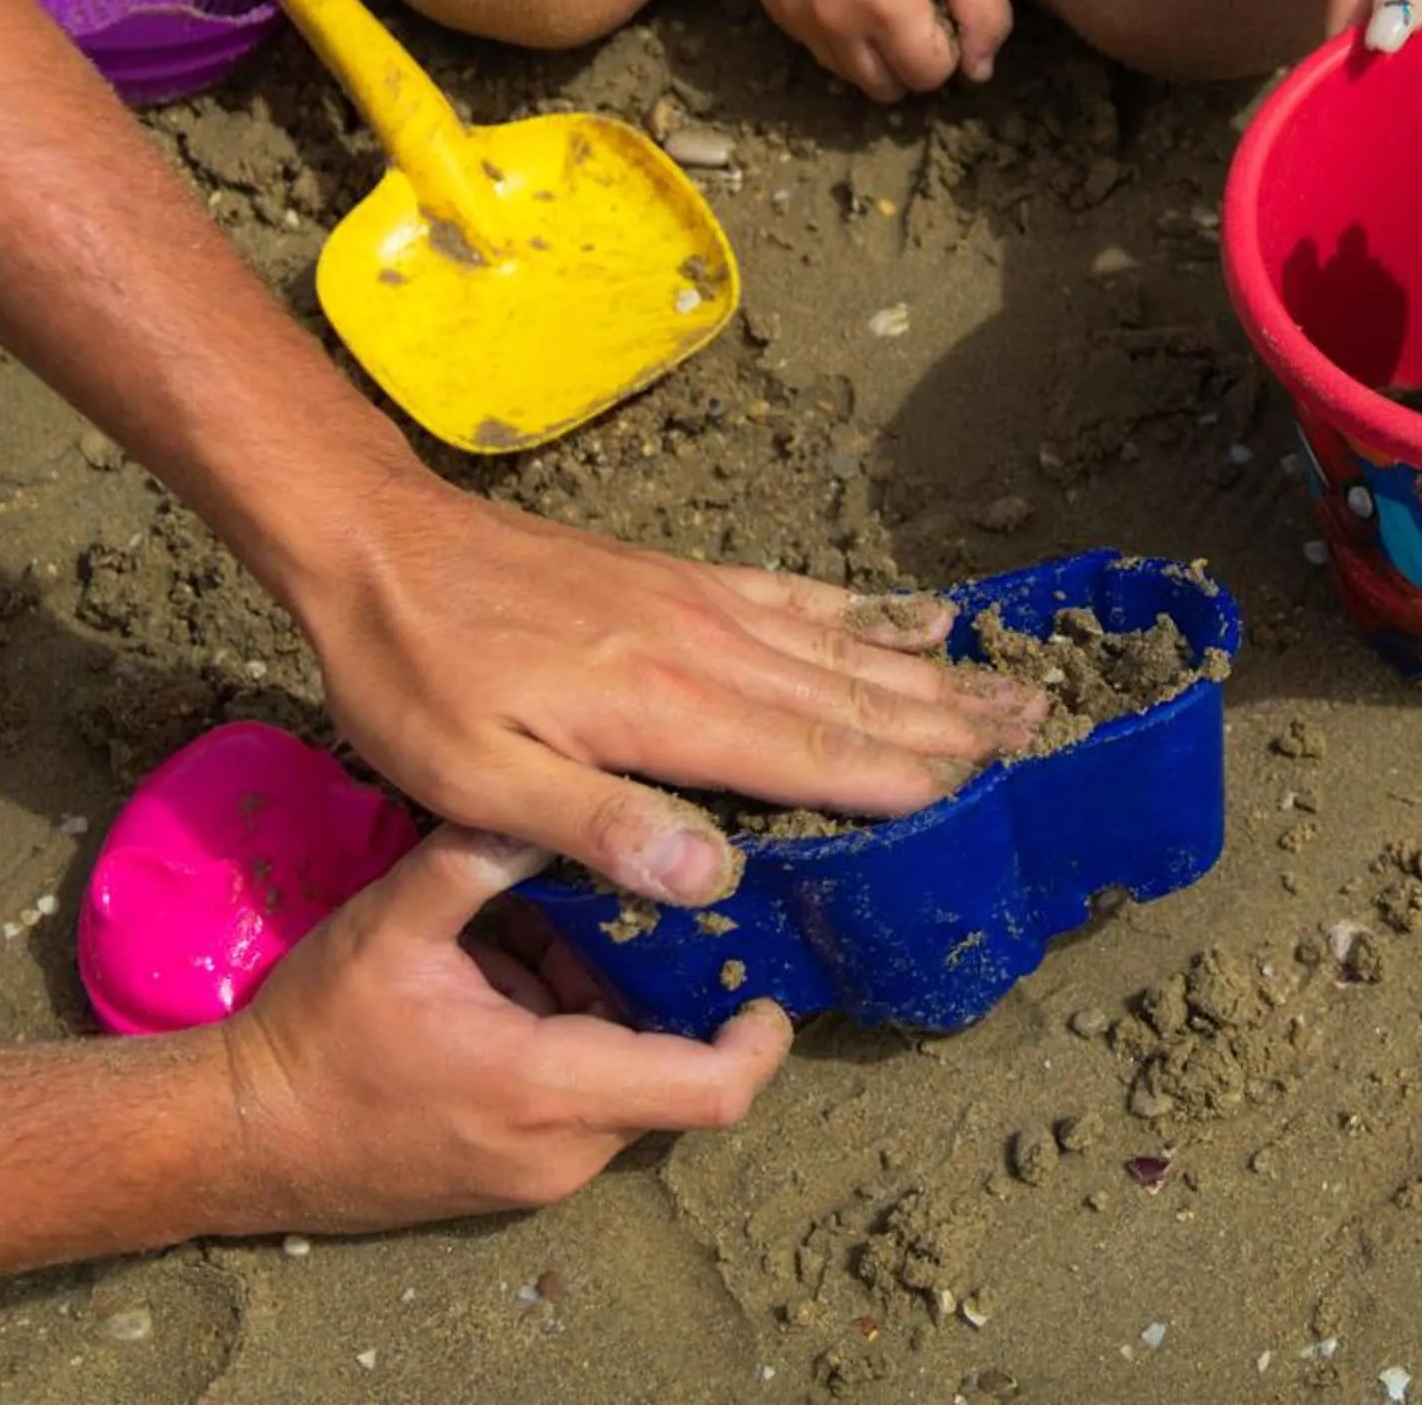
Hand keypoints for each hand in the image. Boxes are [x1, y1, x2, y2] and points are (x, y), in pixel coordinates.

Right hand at [218, 829, 792, 1228]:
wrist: (234, 1142)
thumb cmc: (316, 1036)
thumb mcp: (394, 924)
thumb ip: (481, 854)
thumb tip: (562, 792)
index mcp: (552, 1089)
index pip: (713, 1089)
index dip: (762, 1038)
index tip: (771, 980)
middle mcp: (564, 1149)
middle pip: (672, 1071)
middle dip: (665, 993)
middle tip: (636, 915)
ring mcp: (540, 1173)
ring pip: (626, 1083)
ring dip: (608, 1010)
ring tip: (545, 938)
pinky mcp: (515, 1176)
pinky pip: (581, 1104)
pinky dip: (572, 1040)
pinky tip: (512, 980)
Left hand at [294, 469, 1046, 905]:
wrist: (377, 545)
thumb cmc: (416, 679)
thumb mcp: (474, 780)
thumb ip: (597, 826)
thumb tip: (719, 876)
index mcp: (664, 706)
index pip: (811, 752)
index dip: (902, 779)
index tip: (986, 793)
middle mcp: (706, 645)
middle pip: (854, 692)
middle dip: (952, 721)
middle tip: (1044, 734)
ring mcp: (703, 602)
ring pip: (844, 644)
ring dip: (935, 670)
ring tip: (1014, 683)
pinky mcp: (685, 578)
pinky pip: (802, 596)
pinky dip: (870, 611)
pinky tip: (918, 616)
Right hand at [761, 0, 1009, 101]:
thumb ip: (987, 19)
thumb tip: (975, 74)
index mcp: (887, 11)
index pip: (928, 77)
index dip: (946, 46)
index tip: (941, 5)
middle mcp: (833, 23)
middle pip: (886, 89)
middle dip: (908, 61)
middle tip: (914, 8)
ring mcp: (797, 17)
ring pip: (848, 74)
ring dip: (871, 51)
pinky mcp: (775, 6)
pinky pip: (817, 47)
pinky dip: (837, 31)